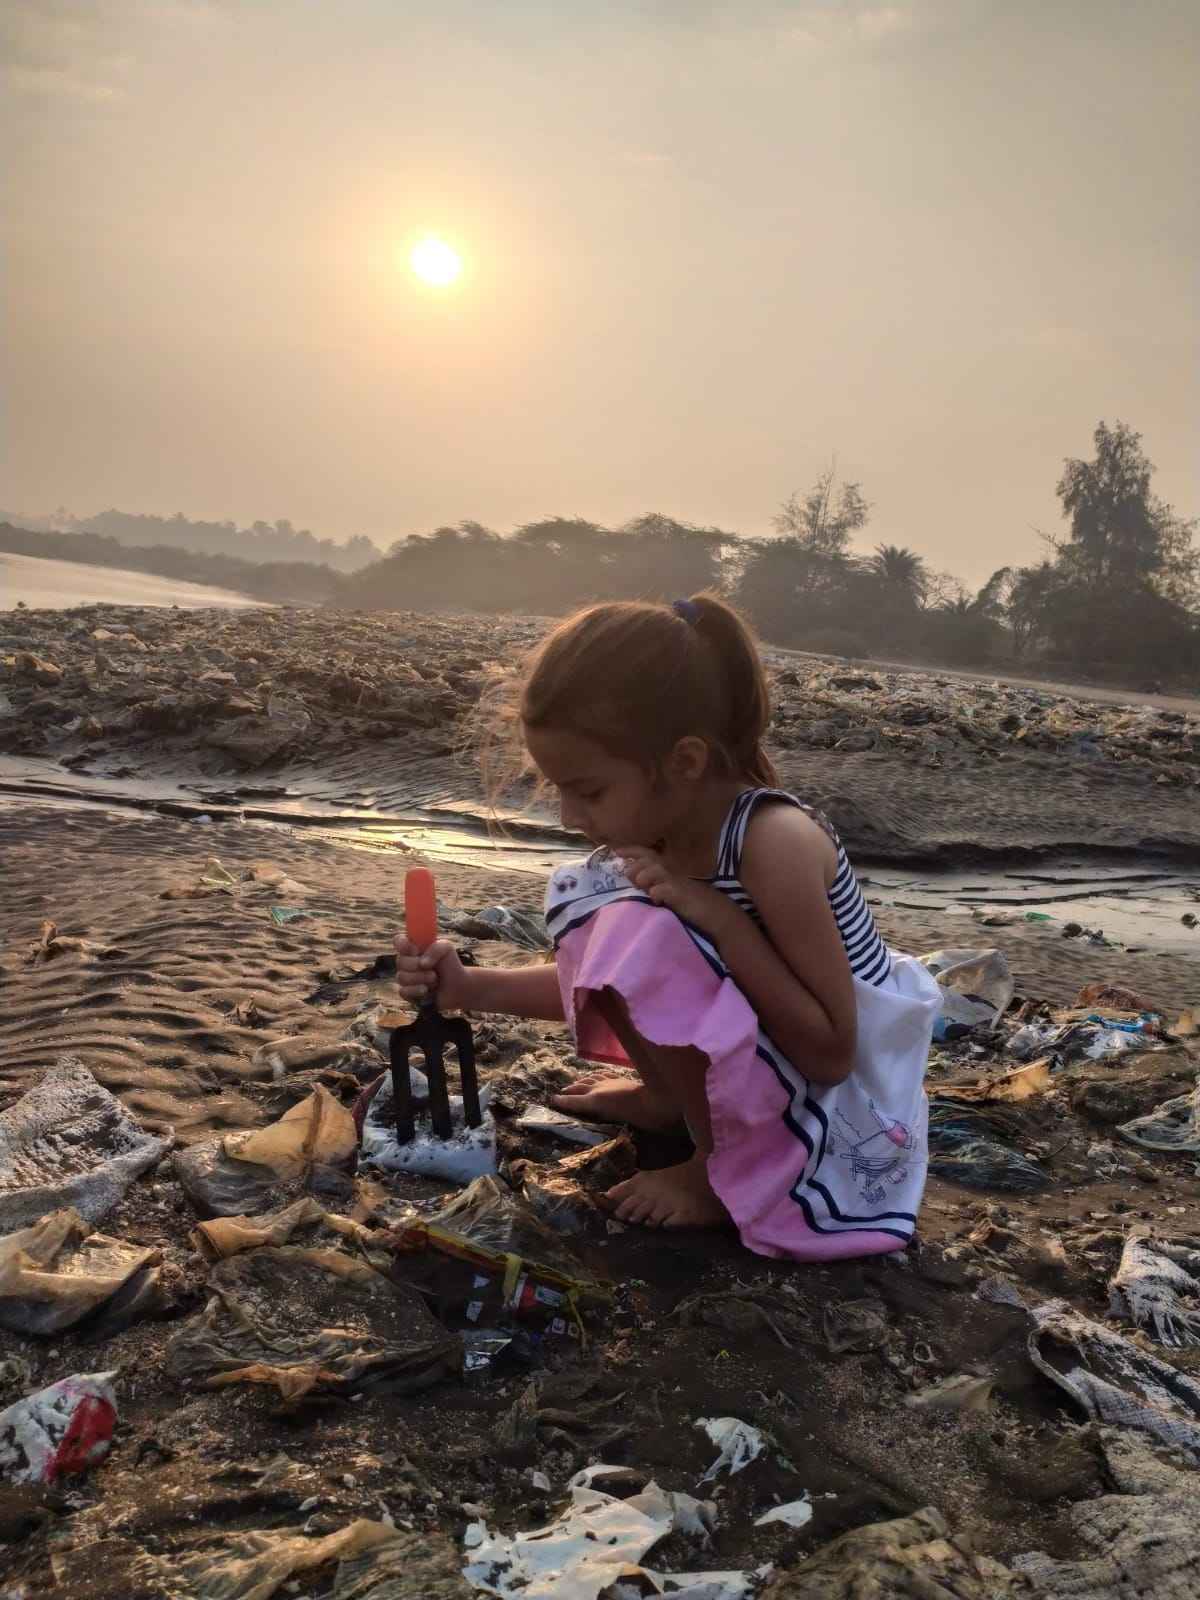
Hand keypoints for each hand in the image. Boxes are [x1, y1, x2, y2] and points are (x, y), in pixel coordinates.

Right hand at [394, 934, 475, 1009]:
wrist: (457, 987)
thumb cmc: (450, 964)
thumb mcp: (447, 949)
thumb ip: (436, 948)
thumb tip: (422, 963)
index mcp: (413, 947)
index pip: (398, 941)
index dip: (403, 945)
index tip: (415, 950)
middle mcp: (406, 961)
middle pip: (399, 961)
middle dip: (416, 965)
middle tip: (431, 968)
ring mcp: (405, 977)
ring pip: (401, 977)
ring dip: (420, 978)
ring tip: (434, 979)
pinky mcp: (407, 993)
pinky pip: (403, 991)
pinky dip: (416, 990)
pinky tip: (426, 990)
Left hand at [616, 846, 737, 939]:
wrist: (719, 915)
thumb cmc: (695, 903)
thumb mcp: (674, 890)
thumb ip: (656, 884)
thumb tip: (636, 882)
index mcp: (670, 870)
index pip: (648, 853)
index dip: (631, 850)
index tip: (615, 850)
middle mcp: (673, 872)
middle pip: (648, 859)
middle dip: (634, 865)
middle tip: (628, 876)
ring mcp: (678, 883)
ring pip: (655, 870)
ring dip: (643, 876)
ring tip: (640, 886)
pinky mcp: (682, 896)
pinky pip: (664, 890)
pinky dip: (656, 892)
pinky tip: (655, 899)